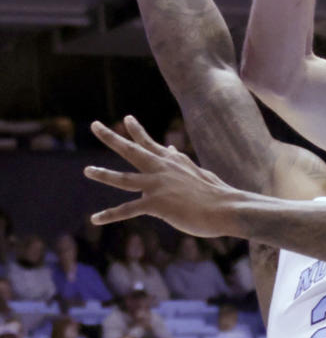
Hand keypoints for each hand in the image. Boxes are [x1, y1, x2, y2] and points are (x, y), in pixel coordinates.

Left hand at [84, 117, 239, 235]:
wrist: (225, 208)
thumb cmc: (215, 193)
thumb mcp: (196, 172)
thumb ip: (180, 160)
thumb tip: (170, 148)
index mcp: (172, 162)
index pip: (150, 142)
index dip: (136, 130)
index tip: (125, 118)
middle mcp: (162, 169)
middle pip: (132, 150)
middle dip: (111, 138)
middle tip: (94, 125)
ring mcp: (158, 185)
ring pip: (124, 179)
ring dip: (104, 174)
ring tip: (87, 170)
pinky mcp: (157, 204)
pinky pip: (128, 210)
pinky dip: (110, 214)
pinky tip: (95, 218)